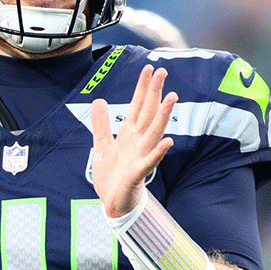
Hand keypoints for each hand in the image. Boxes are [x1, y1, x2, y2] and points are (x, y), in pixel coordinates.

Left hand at [89, 65, 176, 217]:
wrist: (113, 201)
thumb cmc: (111, 174)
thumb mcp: (101, 145)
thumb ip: (101, 123)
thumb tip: (98, 100)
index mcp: (129, 134)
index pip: (137, 105)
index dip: (143, 87)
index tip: (150, 68)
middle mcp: (138, 141)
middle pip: (148, 113)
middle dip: (155, 92)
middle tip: (163, 71)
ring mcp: (140, 156)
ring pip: (154, 132)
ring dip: (163, 115)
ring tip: (172, 97)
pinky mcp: (138, 173)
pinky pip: (150, 161)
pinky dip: (158, 152)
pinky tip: (168, 141)